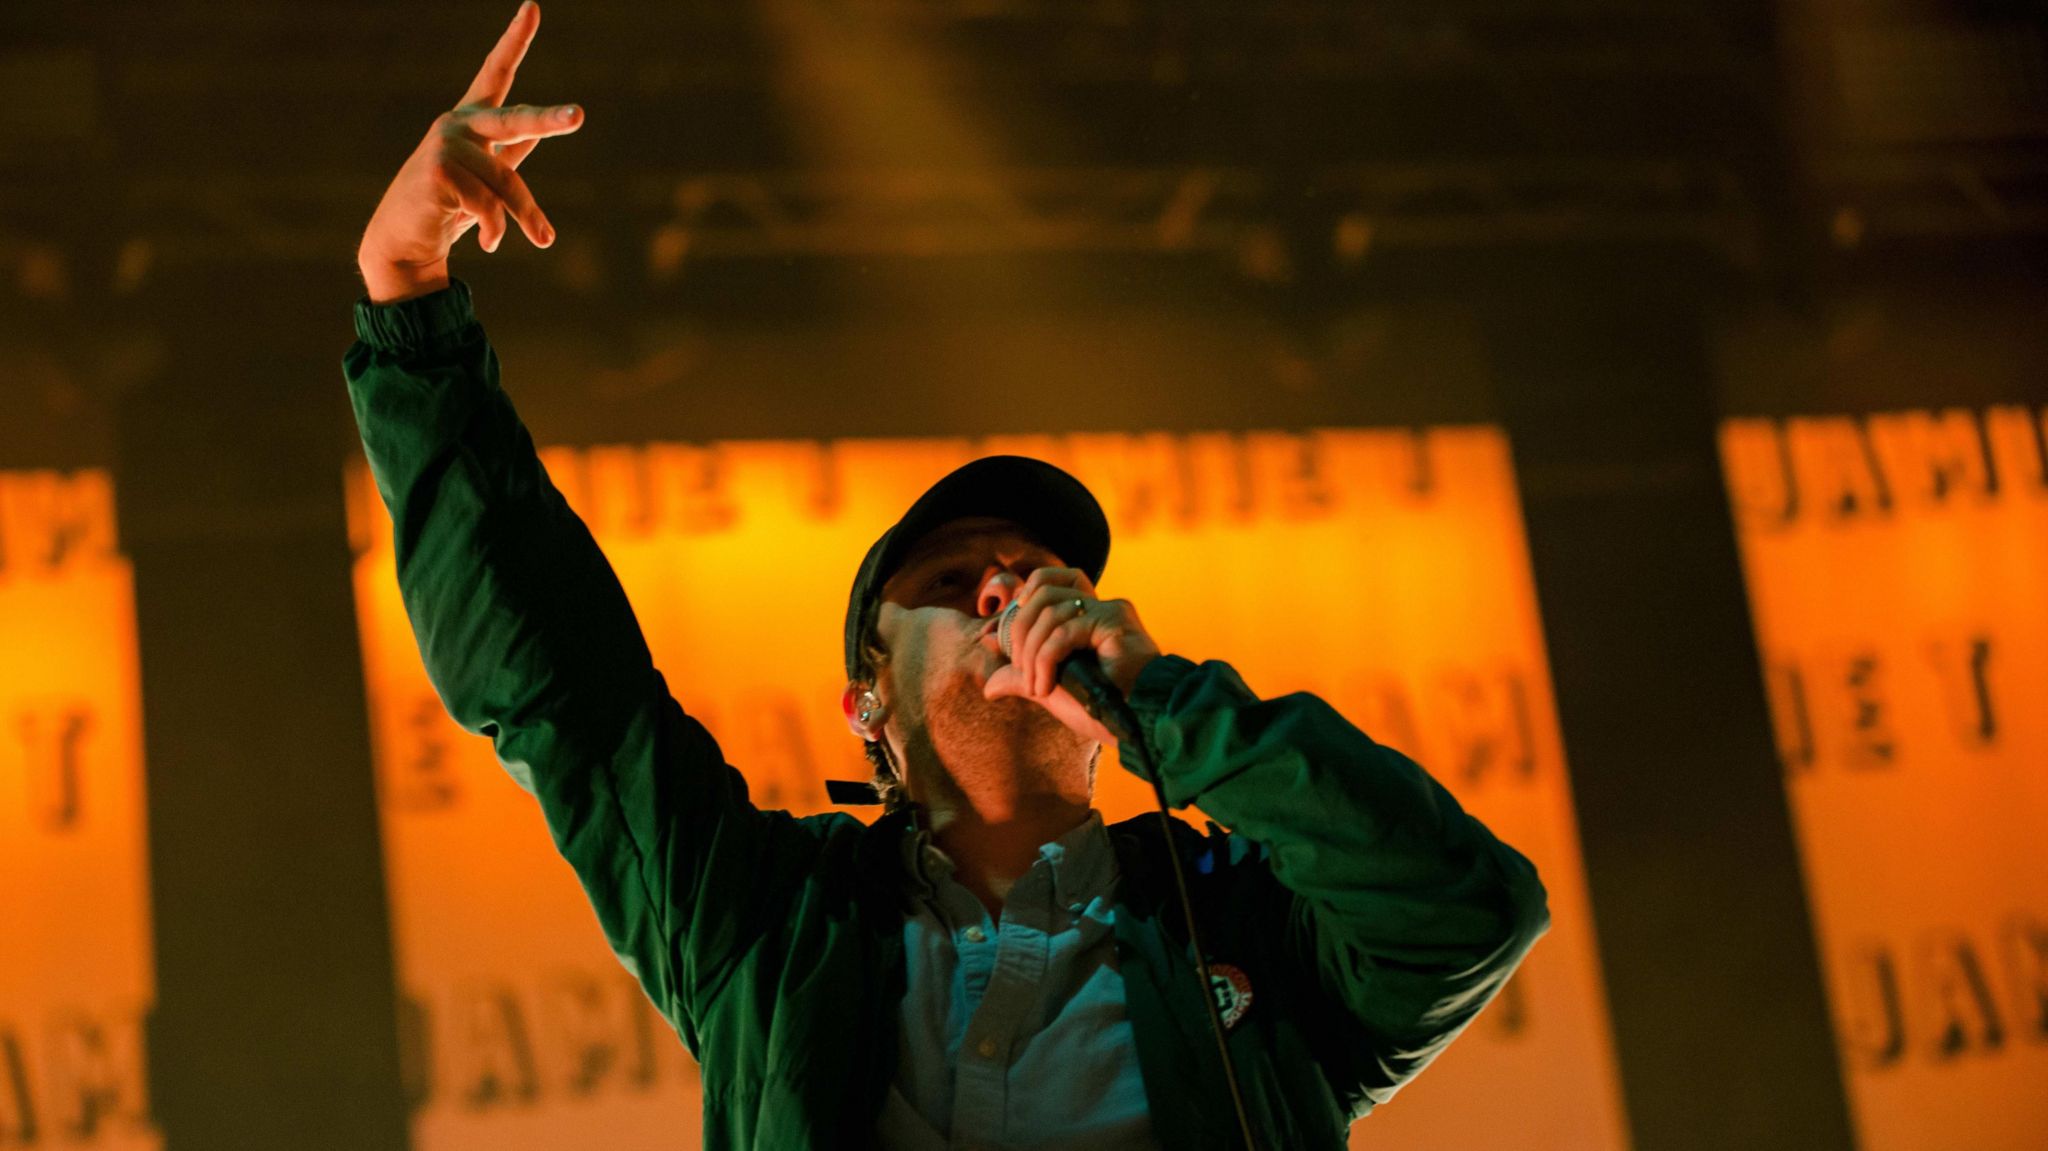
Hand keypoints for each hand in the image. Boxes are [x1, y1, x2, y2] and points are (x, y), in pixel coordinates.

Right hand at [356, 2, 583, 302]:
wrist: (404, 241)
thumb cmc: (449, 206)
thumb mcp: (483, 177)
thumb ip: (509, 154)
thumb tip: (539, 131)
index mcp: (472, 120)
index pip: (496, 72)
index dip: (514, 40)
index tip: (532, 8)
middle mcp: (458, 124)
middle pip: (515, 121)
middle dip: (549, 120)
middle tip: (578, 116)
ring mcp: (445, 145)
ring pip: (507, 182)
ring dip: (527, 217)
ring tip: (542, 240)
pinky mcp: (437, 171)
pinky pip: (488, 205)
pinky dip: (498, 230)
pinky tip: (491, 245)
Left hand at [983, 567, 1160, 745]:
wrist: (1139, 723)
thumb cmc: (1105, 708)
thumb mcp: (1053, 690)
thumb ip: (1024, 677)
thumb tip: (989, 685)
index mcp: (1087, 615)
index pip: (1047, 583)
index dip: (1019, 604)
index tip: (999, 640)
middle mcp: (1099, 605)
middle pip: (1044, 590)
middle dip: (1019, 629)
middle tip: (1019, 668)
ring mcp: (1108, 610)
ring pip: (1051, 611)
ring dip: (1032, 652)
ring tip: (1035, 686)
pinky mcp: (1113, 621)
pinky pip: (1064, 632)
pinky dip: (1045, 660)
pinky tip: (1046, 686)